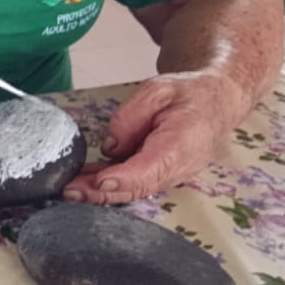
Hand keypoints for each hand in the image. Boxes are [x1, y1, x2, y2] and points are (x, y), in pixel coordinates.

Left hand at [63, 71, 247, 203]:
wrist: (215, 102)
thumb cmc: (187, 93)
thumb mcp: (156, 91)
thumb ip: (130, 117)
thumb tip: (110, 148)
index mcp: (182, 142)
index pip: (151, 168)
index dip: (124, 178)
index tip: (99, 182)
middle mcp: (180, 166)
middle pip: (138, 186)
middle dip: (102, 192)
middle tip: (69, 191)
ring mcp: (172, 174)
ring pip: (135, 189)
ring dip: (101, 192)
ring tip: (69, 190)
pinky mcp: (163, 174)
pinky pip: (136, 183)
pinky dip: (111, 185)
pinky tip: (85, 183)